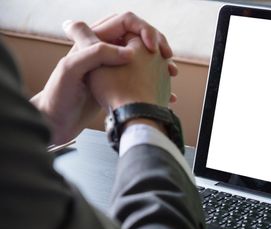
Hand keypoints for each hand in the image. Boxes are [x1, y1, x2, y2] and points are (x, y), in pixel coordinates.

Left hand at [31, 13, 175, 143]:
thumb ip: (96, 52)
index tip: (153, 49)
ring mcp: (112, 68)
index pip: (126, 21)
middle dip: (156, 44)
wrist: (57, 123)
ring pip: (142, 57)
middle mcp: (103, 50)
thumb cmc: (60, 97)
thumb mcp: (73, 69)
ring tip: (172, 73)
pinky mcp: (117, 85)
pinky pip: (141, 77)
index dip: (144, 30)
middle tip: (168, 59)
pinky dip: (155, 82)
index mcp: (92, 40)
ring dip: (159, 63)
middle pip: (138, 36)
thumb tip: (127, 50)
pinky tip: (165, 92)